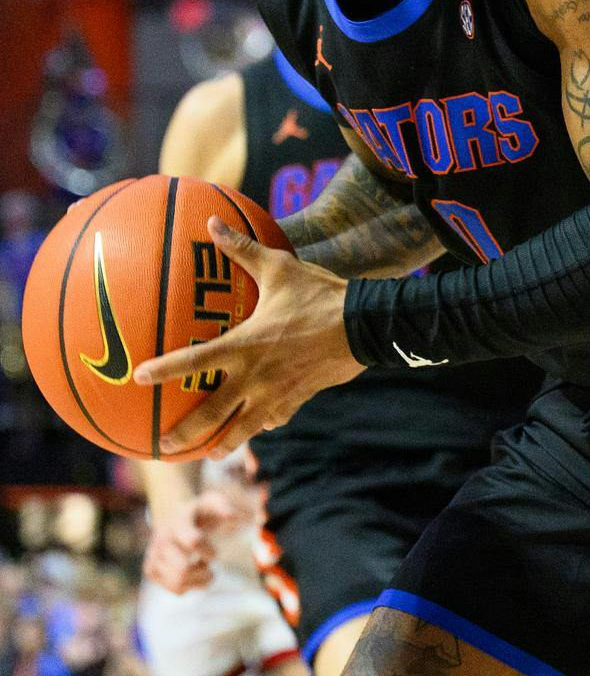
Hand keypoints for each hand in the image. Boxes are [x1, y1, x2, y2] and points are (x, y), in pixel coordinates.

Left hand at [134, 218, 361, 458]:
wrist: (363, 326)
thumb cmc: (318, 295)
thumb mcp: (280, 269)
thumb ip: (243, 250)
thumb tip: (212, 222)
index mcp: (243, 346)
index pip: (193, 360)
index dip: (164, 369)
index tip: (138, 378)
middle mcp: (254, 377)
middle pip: (212, 414)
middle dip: (186, 432)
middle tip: (166, 444)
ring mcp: (277, 394)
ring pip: (244, 429)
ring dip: (225, 443)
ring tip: (211, 453)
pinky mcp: (299, 400)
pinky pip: (276, 418)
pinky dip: (265, 424)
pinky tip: (262, 426)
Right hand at [143, 491, 238, 593]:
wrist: (171, 517)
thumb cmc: (197, 513)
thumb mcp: (210, 502)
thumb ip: (222, 505)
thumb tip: (232, 516)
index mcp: (178, 524)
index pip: (193, 542)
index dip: (209, 552)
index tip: (214, 553)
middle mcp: (162, 541)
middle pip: (182, 570)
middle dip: (202, 570)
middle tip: (207, 562)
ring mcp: (153, 557)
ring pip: (179, 583)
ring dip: (198, 579)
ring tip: (201, 567)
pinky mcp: (151, 571)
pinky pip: (176, 590)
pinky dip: (191, 586)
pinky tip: (193, 573)